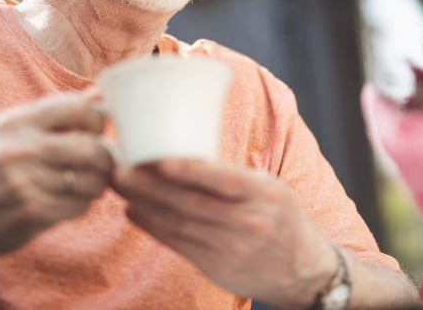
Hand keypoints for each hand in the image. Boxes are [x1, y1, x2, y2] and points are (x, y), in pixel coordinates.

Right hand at [0, 90, 114, 258]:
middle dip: (105, 160)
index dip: (98, 121)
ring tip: (81, 185)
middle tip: (99, 166)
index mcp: (17, 122)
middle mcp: (19, 149)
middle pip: (94, 149)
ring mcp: (24, 182)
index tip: (94, 133)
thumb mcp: (13, 133)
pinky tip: (66, 203)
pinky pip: (81, 205)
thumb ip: (56, 115)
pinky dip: (81, 205)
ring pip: (92, 180)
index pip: (80, 109)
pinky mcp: (31, 212)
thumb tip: (100, 93)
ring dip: (95, 185)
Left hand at [113, 159, 336, 307]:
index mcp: (265, 195)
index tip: (159, 159)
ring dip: (145, 205)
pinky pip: (179, 244)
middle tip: (121, 170)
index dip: (191, 170)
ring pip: (180, 223)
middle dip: (152, 186)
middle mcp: (250, 222)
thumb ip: (234, 177)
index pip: (224, 180)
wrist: (301, 269)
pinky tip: (135, 213)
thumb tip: (186, 154)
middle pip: (193, 203)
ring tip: (121, 188)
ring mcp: (233, 248)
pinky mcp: (217, 267)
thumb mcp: (270, 190)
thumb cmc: (279, 218)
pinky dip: (154, 228)